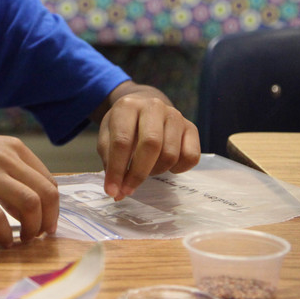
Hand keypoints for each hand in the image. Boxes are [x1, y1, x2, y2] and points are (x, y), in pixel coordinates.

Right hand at [0, 126, 58, 248]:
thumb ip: (10, 176)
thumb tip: (29, 209)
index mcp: (13, 149)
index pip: (49, 181)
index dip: (53, 208)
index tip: (47, 224)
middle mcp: (5, 158)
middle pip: (45, 194)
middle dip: (48, 221)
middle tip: (39, 237)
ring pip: (29, 203)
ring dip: (32, 228)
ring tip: (23, 240)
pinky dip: (6, 235)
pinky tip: (2, 241)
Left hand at [97, 84, 199, 200]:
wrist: (144, 108)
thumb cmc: (124, 127)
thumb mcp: (108, 137)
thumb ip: (110, 161)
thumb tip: (117, 192)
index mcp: (127, 106)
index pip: (122, 141)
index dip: (117, 169)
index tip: (113, 190)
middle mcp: (153, 106)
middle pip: (151, 145)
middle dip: (138, 173)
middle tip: (128, 190)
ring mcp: (175, 116)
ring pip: (170, 154)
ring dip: (156, 171)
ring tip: (146, 169)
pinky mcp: (191, 127)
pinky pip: (191, 157)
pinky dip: (178, 169)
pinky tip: (166, 165)